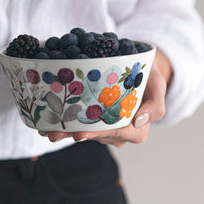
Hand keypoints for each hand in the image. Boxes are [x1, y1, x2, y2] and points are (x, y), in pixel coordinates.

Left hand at [38, 50, 170, 146]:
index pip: (115, 133)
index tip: (79, 134)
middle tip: (53, 132)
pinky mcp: (96, 120)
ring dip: (65, 131)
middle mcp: (120, 132)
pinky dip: (65, 123)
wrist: (140, 67)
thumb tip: (139, 122)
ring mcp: (107, 128)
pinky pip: (81, 123)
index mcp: (137, 129)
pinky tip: (48, 122)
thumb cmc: (150, 76)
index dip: (96, 134)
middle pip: (95, 135)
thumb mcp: (158, 85)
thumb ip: (156, 105)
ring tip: (45, 128)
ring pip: (85, 131)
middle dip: (73, 134)